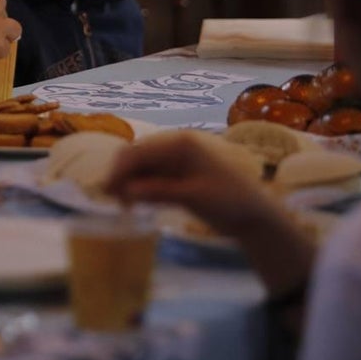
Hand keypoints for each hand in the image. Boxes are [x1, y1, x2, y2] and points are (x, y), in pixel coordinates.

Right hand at [104, 130, 277, 238]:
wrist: (254, 214)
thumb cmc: (228, 201)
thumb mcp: (192, 197)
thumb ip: (158, 192)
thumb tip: (125, 191)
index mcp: (179, 144)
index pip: (139, 152)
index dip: (119, 170)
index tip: (107, 193)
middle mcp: (174, 147)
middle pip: (136, 156)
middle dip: (121, 176)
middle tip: (113, 202)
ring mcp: (175, 160)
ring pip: (141, 167)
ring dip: (129, 183)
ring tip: (124, 206)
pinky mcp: (177, 175)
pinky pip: (150, 177)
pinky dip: (140, 188)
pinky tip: (135, 203)